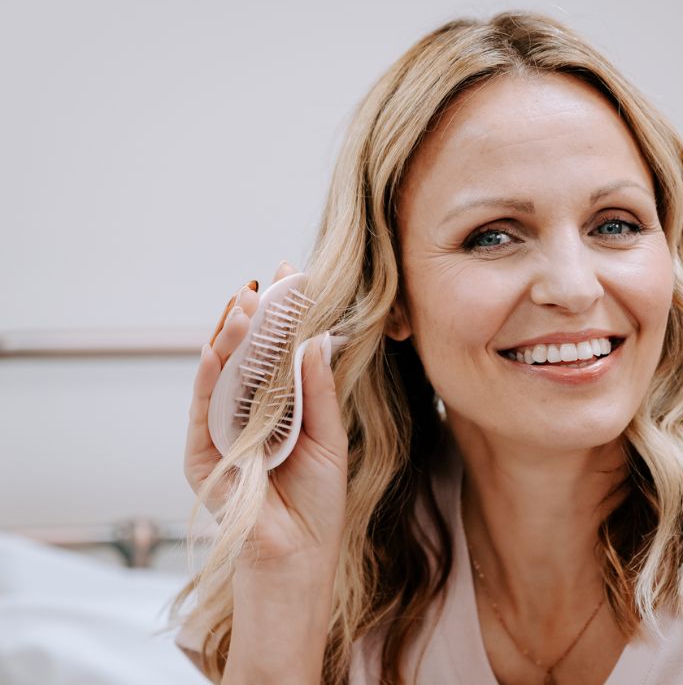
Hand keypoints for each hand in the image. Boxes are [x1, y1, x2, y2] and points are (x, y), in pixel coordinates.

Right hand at [185, 261, 347, 569]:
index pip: (278, 354)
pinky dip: (208, 380)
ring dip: (230, 341)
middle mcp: (250, 415)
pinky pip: (204, 410)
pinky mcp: (203, 455)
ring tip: (241, 307)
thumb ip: (318, 392)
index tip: (291, 277)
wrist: (299, 555)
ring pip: (223, 377)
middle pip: (248, 358)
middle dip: (254, 321)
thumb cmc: (318, 502)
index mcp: (281, 409)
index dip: (283, 317)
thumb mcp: (327, 438)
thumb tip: (316, 340)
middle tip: (263, 286)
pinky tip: (215, 350)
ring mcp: (223, 432)